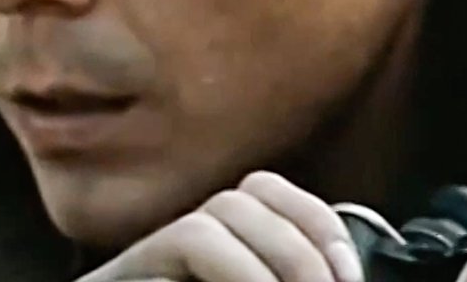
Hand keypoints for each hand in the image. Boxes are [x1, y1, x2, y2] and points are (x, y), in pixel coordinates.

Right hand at [77, 171, 363, 281]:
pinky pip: (189, 241)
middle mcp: (170, 245)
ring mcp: (140, 259)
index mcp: (211, 254)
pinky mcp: (117, 278)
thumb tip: (334, 274)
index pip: (264, 192)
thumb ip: (269, 275)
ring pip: (217, 214)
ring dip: (276, 259)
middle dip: (305, 240)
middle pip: (246, 194)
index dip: (315, 221)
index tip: (348, 273)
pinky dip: (237, 270)